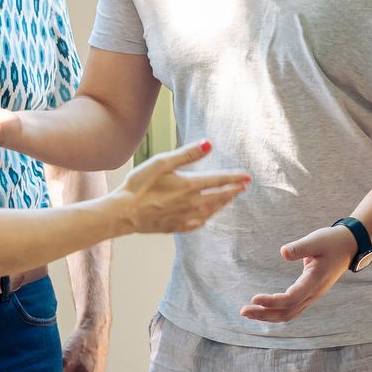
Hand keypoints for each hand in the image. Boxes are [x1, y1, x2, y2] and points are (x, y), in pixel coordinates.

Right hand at [114, 140, 249, 233]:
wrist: (124, 212)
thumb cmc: (140, 185)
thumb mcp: (162, 163)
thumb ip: (187, 154)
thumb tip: (209, 144)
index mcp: (189, 186)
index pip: (218, 180)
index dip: (234, 178)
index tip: (247, 177)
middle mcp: (191, 203)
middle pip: (218, 197)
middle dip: (232, 191)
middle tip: (243, 187)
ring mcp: (184, 217)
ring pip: (210, 211)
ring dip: (222, 204)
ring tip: (229, 199)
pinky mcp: (175, 227)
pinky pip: (197, 224)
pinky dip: (206, 219)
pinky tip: (206, 217)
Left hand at [241, 224, 353, 323]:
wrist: (349, 247)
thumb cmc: (332, 241)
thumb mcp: (316, 240)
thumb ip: (300, 247)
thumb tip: (283, 252)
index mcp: (315, 281)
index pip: (291, 298)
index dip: (272, 301)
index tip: (254, 298)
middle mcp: (314, 293)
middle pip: (287, 312)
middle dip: (265, 314)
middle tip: (243, 311)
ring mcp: (312, 296)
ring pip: (289, 314)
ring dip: (268, 316)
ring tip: (249, 312)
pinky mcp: (309, 294)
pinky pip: (292, 309)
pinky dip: (276, 312)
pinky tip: (263, 309)